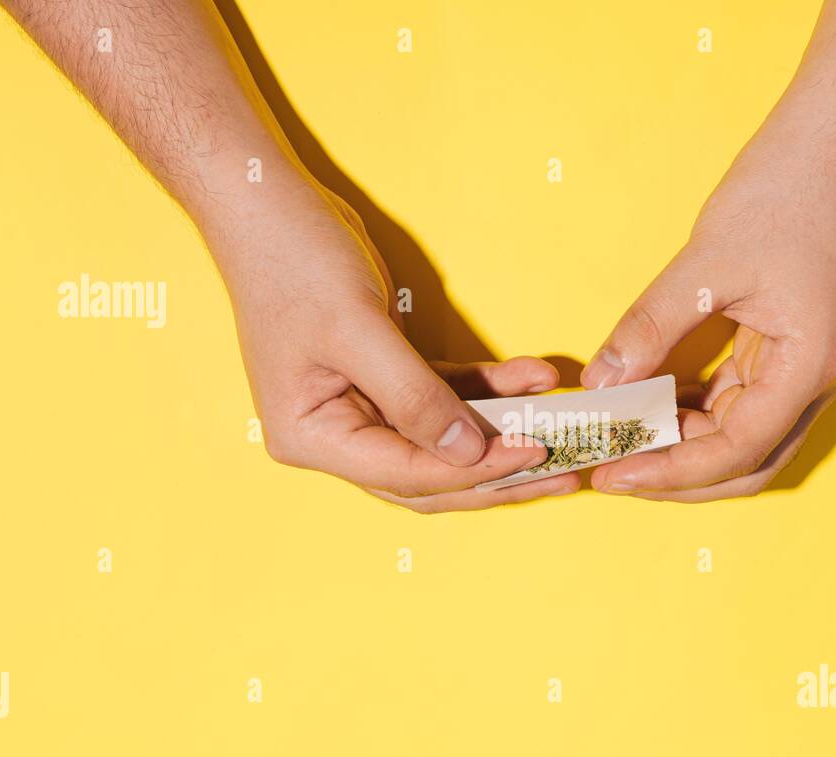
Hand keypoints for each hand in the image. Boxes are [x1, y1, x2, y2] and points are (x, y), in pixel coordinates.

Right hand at [218, 178, 578, 512]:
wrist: (268, 204)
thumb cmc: (296, 264)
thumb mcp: (358, 332)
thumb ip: (415, 398)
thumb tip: (471, 454)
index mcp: (313, 437)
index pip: (407, 473)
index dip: (474, 470)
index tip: (536, 453)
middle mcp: (335, 434)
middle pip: (431, 473)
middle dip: (500, 473)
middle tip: (567, 472)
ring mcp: (361, 407)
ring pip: (444, 440)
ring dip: (503, 432)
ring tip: (566, 431)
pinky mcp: (385, 376)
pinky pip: (446, 393)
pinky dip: (487, 388)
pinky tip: (533, 378)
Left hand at [580, 104, 835, 501]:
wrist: (833, 141)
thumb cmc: (782, 192)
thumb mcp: (705, 264)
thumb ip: (651, 327)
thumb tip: (602, 381)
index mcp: (809, 366)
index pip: (737, 451)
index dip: (672, 472)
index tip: (615, 474)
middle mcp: (818, 379)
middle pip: (748, 463)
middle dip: (680, 477)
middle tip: (614, 473)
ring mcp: (806, 366)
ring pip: (744, 439)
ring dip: (686, 447)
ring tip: (622, 444)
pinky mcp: (789, 349)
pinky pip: (741, 402)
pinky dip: (696, 413)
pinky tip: (647, 406)